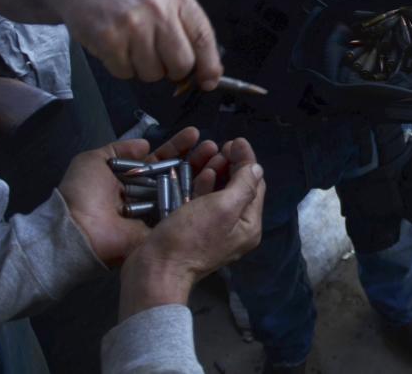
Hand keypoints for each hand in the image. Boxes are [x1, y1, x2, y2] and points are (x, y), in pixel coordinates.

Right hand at [57, 0, 222, 89]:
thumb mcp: (166, 3)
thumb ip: (190, 33)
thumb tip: (210, 74)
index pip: (204, 38)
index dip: (209, 66)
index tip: (208, 81)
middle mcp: (158, 8)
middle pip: (182, 63)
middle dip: (173, 70)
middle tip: (160, 58)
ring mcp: (132, 24)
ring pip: (153, 73)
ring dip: (145, 69)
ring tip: (134, 47)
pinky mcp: (109, 39)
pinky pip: (126, 74)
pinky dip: (123, 68)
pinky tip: (118, 48)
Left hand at [58, 127, 217, 265]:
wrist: (79, 228)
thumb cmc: (84, 193)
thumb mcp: (93, 161)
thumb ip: (119, 149)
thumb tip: (145, 143)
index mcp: (131, 179)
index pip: (160, 160)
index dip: (177, 147)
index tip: (194, 133)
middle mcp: (147, 195)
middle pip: (177, 174)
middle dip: (195, 158)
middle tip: (213, 146)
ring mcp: (157, 213)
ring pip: (185, 190)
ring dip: (203, 174)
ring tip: (220, 158)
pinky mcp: (164, 229)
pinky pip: (184, 212)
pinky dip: (200, 197)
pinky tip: (215, 180)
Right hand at [118, 138, 264, 320]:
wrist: (155, 270)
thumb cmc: (190, 237)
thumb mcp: (223, 206)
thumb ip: (244, 185)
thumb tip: (257, 167)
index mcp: (249, 225)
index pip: (255, 185)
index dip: (247, 160)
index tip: (235, 140)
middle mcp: (236, 228)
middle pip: (239, 188)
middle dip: (233, 164)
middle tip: (221, 146)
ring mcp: (215, 230)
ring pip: (220, 193)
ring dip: (218, 171)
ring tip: (211, 153)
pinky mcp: (194, 230)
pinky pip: (204, 202)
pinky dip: (203, 186)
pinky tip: (200, 174)